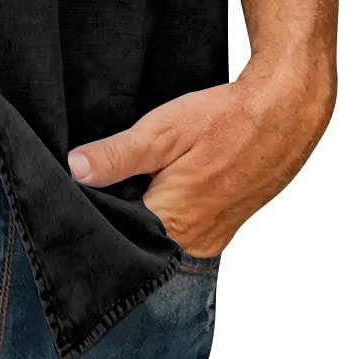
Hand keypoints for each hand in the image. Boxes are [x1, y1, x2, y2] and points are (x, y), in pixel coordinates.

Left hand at [67, 57, 335, 257]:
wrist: (283, 115)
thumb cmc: (224, 121)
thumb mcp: (162, 131)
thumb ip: (117, 156)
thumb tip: (75, 171)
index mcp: (171, 223)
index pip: (115, 230)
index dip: (96, 208)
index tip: (80, 189)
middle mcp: (191, 243)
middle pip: (137, 237)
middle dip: (120, 210)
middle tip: (110, 176)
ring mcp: (211, 239)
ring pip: (160, 236)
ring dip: (145, 211)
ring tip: (142, 177)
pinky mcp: (223, 229)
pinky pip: (183, 232)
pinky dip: (169, 212)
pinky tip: (166, 183)